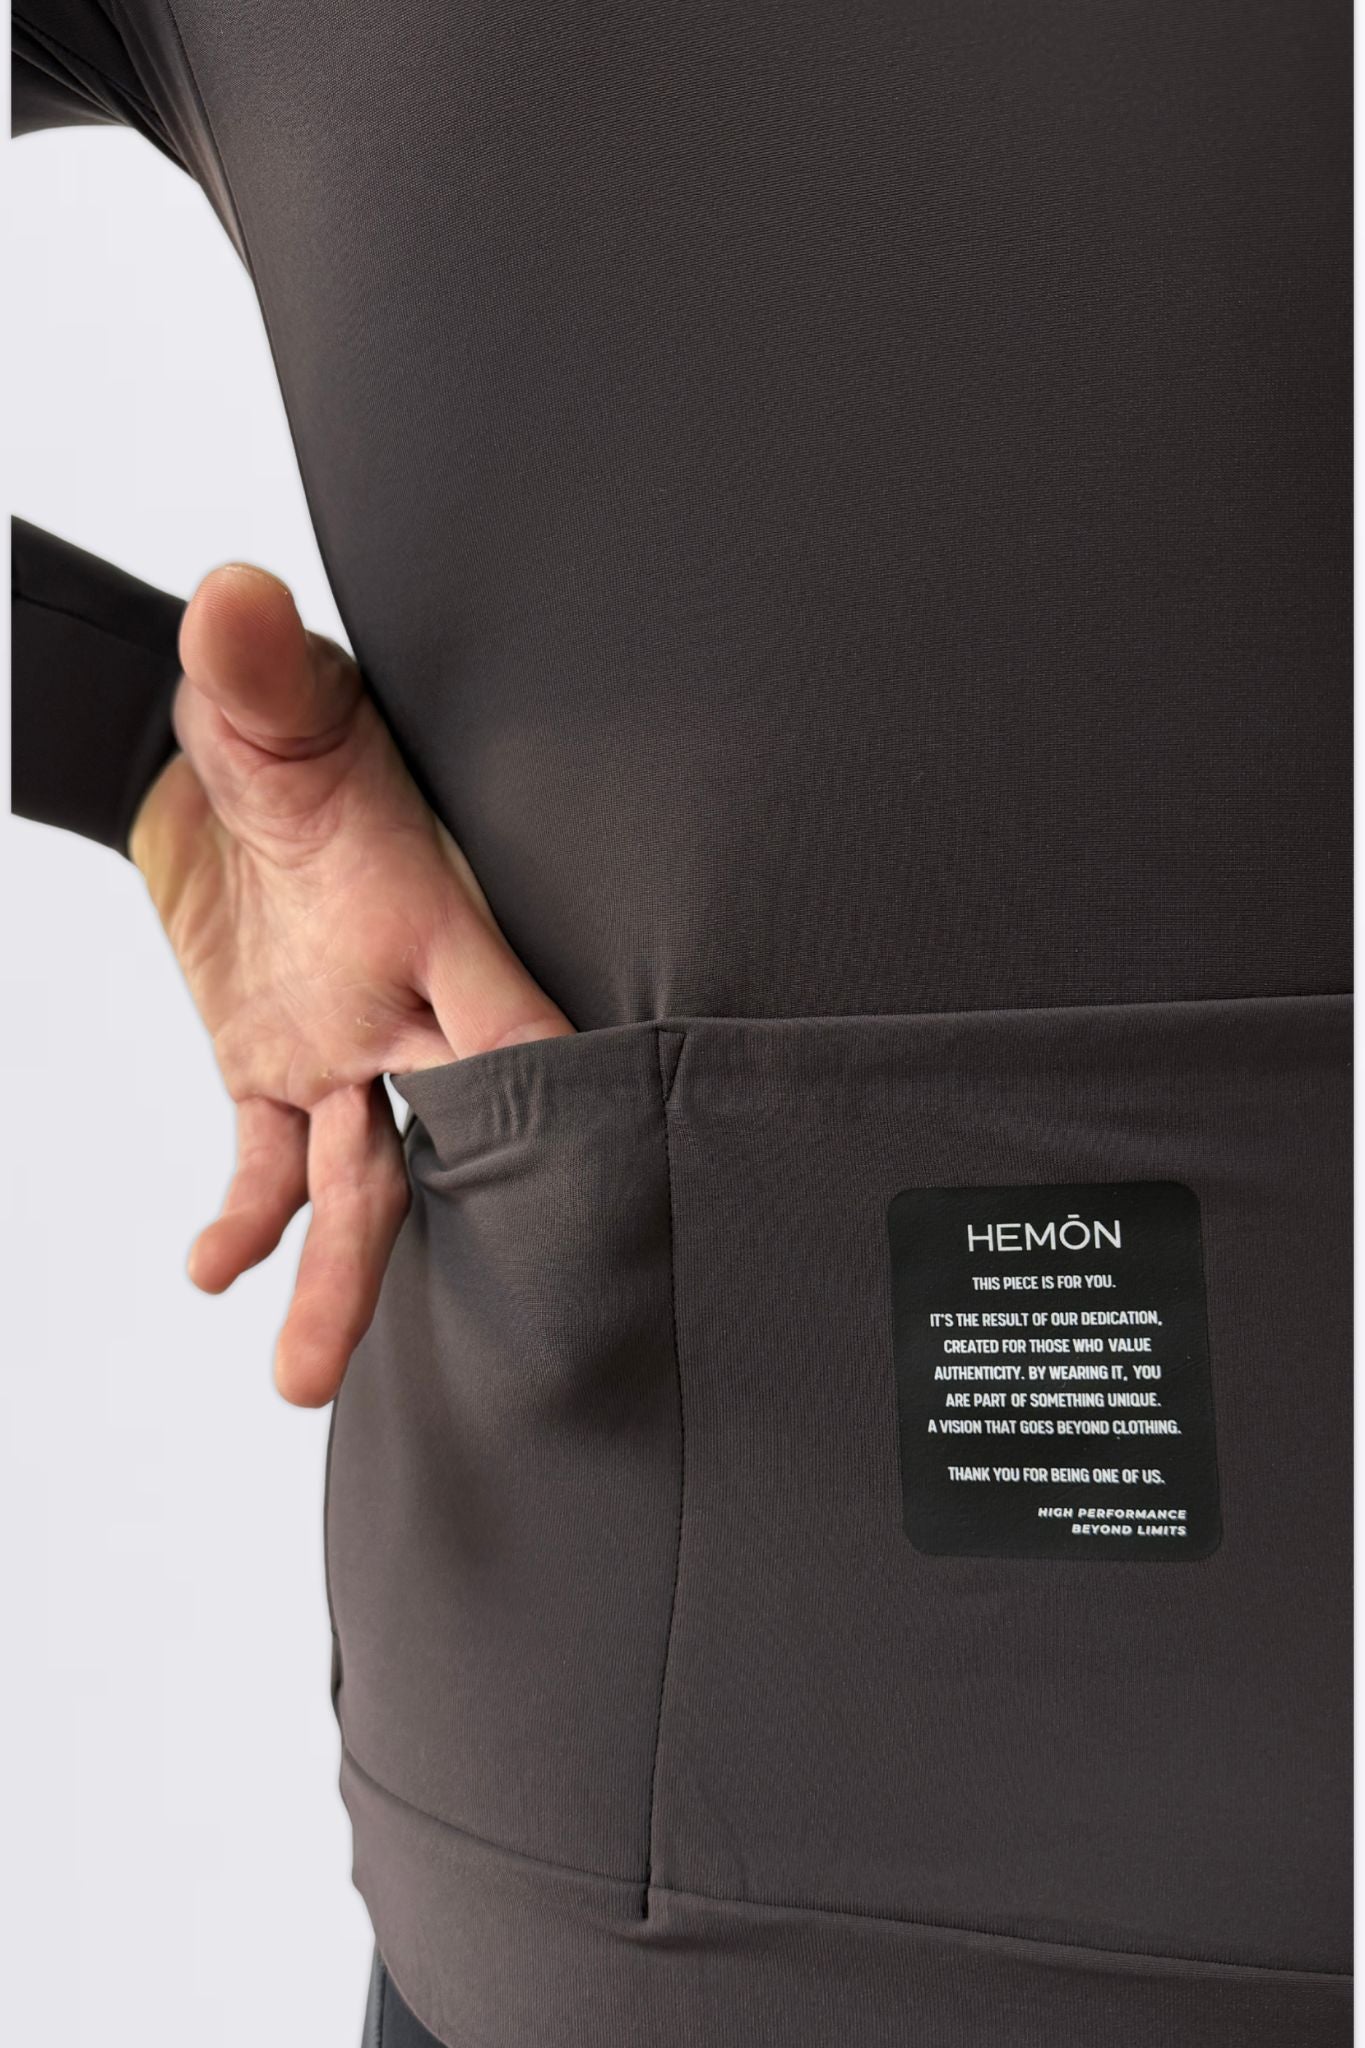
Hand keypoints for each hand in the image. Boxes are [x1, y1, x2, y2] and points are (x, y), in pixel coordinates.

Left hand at [129, 562, 573, 1406]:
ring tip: (304, 1373)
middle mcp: (401, 1003)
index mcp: (430, 925)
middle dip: (482, 1221)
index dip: (557, 1094)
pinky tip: (218, 1270)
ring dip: (340, 1276)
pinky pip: (262, 1164)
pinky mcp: (268, 1068)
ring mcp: (340, 1046)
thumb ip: (255, 668)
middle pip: (453, 1134)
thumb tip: (232, 602)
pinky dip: (243, 1219)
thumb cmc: (282, 733)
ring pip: (357, 1181)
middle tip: (514, 1322)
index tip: (604, 1175)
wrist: (212, 767)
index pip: (510, 1026)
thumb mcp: (269, 703)